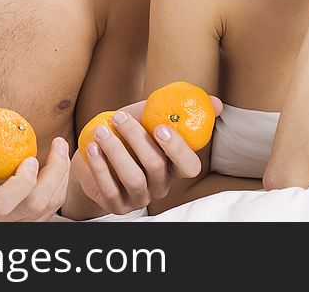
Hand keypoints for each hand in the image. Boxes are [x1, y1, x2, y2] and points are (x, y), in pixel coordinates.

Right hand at [0, 126, 69, 220]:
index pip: (2, 203)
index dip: (20, 183)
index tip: (30, 158)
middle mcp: (1, 221)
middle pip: (35, 204)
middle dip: (53, 172)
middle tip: (57, 143)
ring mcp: (20, 223)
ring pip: (51, 204)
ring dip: (62, 173)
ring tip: (60, 146)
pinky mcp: (35, 221)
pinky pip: (56, 203)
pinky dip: (62, 180)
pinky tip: (59, 160)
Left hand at [68, 96, 222, 216]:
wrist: (97, 155)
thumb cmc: (130, 136)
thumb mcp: (151, 119)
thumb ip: (177, 110)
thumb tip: (216, 102)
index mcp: (175, 167)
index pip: (188, 166)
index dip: (177, 149)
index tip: (160, 127)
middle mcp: (161, 186)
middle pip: (155, 166)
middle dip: (137, 139)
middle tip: (120, 118)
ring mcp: (139, 198)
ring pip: (133, 178)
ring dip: (116, 152)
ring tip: (102, 131)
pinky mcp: (116, 205)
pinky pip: (110, 189)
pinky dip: (100, 167)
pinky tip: (92, 149)